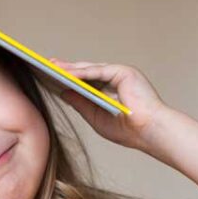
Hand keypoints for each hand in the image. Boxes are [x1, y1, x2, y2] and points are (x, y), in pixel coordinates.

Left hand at [49, 58, 171, 151]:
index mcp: (112, 90)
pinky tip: (67, 74)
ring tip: (52, 67)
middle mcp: (116, 79)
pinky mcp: (123, 72)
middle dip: (67, 69)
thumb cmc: (129, 130)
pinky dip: (82, 72)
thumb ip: (81, 104)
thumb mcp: (96, 117)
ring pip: (90, 69)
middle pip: (87, 71)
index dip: (69, 77)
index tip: (51, 76)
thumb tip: (63, 93)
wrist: (151, 133)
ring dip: (71, 68)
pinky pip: (98, 71)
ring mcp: (121, 73)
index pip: (87, 81)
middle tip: (47, 65)